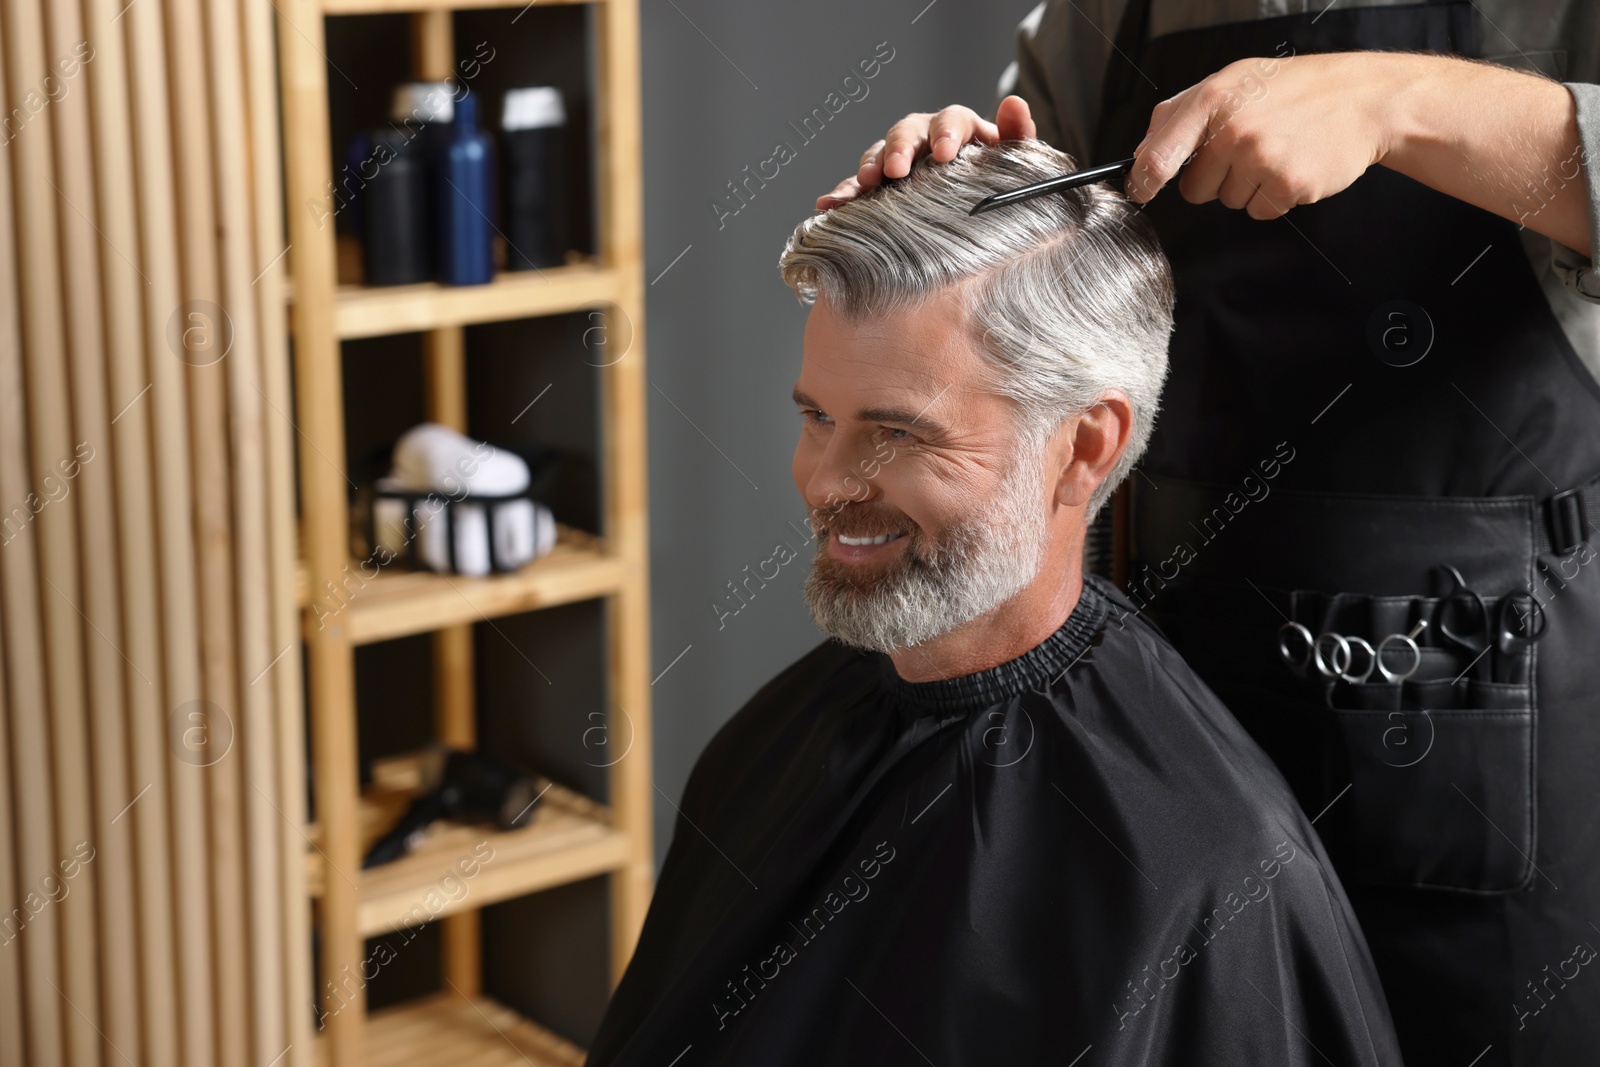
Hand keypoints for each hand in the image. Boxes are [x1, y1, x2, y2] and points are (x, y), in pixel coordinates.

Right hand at [815, 96, 1037, 210]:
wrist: (981, 203)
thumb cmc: (997, 179)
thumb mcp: (1014, 160)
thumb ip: (1018, 135)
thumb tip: (1015, 103)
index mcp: (958, 127)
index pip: (950, 119)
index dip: (946, 133)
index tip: (945, 154)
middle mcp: (923, 137)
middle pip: (907, 132)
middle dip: (899, 149)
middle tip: (896, 171)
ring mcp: (898, 160)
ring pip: (878, 154)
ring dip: (868, 167)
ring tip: (863, 184)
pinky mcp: (879, 185)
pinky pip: (857, 186)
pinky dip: (843, 194)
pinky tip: (829, 206)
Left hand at [1125, 52, 1397, 219]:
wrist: (1364, 99)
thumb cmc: (1295, 89)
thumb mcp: (1234, 79)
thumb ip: (1182, 111)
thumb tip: (1142, 151)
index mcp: (1213, 99)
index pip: (1159, 156)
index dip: (1143, 182)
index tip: (1139, 193)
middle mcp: (1232, 129)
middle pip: (1194, 189)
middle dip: (1213, 180)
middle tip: (1246, 151)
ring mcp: (1260, 158)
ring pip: (1228, 202)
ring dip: (1248, 186)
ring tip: (1276, 151)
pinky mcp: (1286, 184)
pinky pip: (1259, 211)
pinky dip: (1273, 197)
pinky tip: (1292, 166)